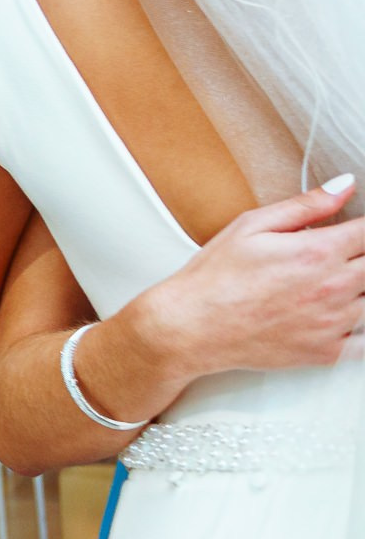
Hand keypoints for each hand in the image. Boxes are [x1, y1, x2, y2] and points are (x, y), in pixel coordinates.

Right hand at [131, 177, 364, 376]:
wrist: (191, 327)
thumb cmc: (214, 277)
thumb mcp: (251, 226)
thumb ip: (305, 206)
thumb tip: (344, 187)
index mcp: (317, 252)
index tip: (357, 231)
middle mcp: (333, 287)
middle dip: (363, 254)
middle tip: (344, 255)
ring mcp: (334, 323)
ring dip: (362, 286)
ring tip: (336, 280)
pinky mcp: (328, 352)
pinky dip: (362, 326)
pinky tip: (344, 313)